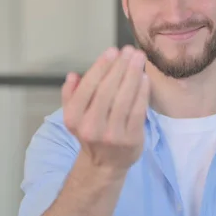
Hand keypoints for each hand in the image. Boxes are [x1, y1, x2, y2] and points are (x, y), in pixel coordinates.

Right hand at [62, 45, 149, 176]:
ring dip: (132, 74)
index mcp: (74, 118)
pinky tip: (144, 78)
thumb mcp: (74, 116)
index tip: (112, 51)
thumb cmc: (91, 131)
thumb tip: (73, 75)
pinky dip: (142, 92)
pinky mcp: (131, 139)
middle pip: (107, 90)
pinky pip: (138, 110)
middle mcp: (90, 127)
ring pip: (124, 98)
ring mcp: (112, 134)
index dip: (101, 67)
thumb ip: (70, 95)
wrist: (104, 164)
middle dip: (120, 67)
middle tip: (129, 50)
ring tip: (138, 58)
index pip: (88, 87)